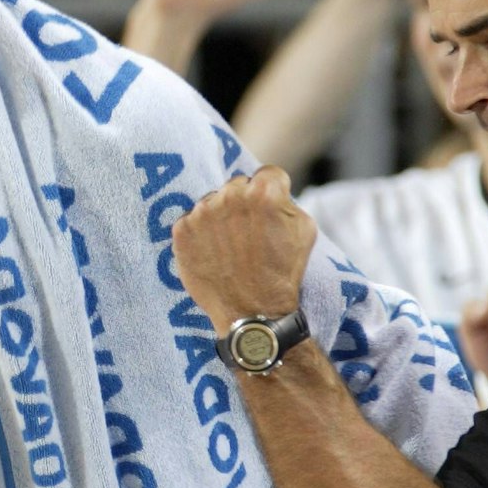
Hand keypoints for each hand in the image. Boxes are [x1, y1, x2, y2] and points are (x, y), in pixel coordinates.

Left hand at [171, 164, 318, 331]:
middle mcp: (230, 195)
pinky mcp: (182, 230)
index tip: (268, 213)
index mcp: (264, 192)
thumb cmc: (283, 272)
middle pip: (238, 185)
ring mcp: (203, 212)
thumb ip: (287, 200)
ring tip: (230, 246)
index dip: (272, 193)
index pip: (267, 174)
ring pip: (213, 201)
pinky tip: (213, 253)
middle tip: (249, 233)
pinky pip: (193, 220)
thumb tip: (274, 189)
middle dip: (244, 203)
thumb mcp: (304, 229)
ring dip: (221, 217)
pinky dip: (201, 234)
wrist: (253, 313)